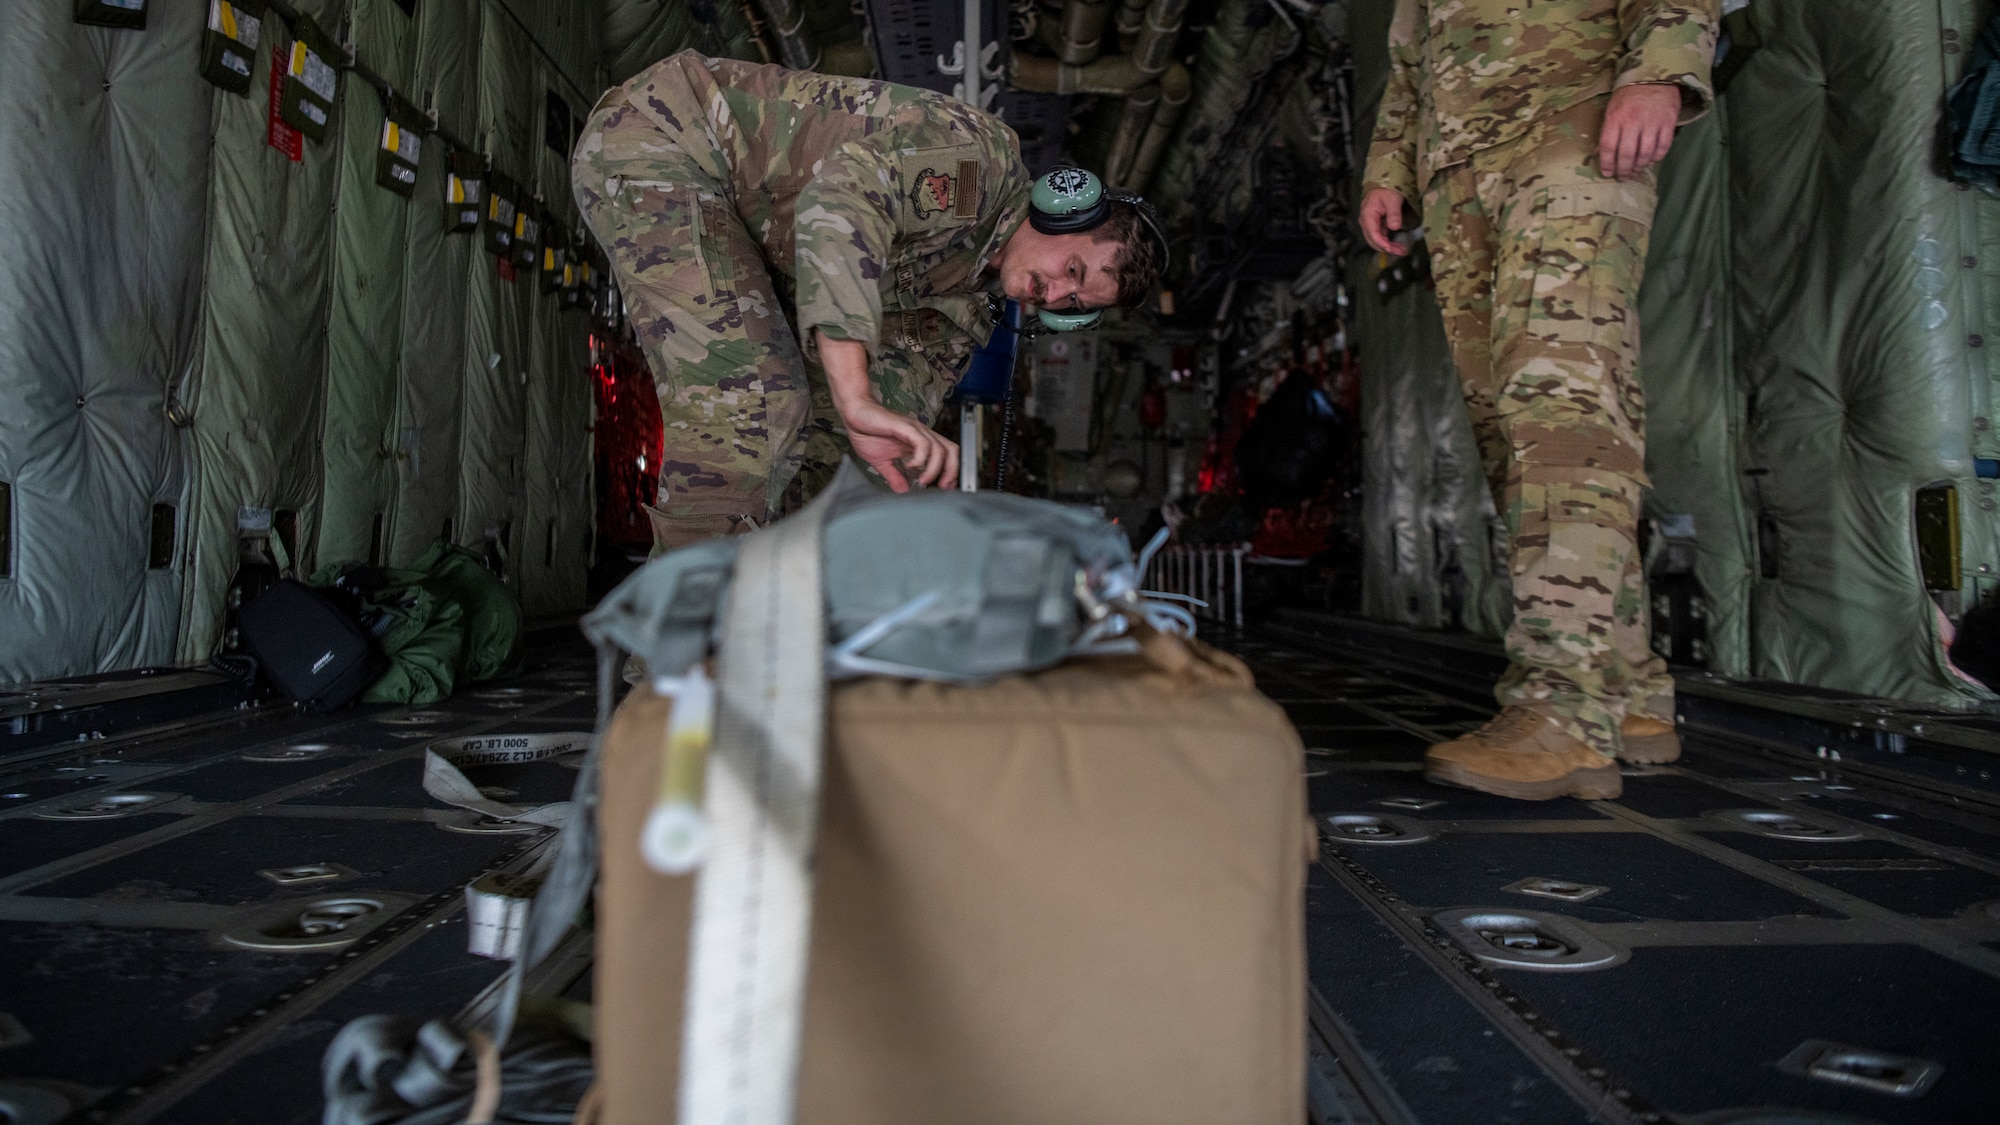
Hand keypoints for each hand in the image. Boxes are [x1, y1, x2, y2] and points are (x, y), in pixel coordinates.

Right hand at [837, 396, 959, 491]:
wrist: (855, 414)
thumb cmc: (868, 432)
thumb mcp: (882, 461)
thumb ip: (894, 476)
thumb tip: (902, 490)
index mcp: (920, 442)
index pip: (947, 455)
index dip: (951, 471)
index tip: (945, 487)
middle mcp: (922, 435)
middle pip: (951, 450)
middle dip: (951, 470)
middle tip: (943, 486)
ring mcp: (915, 430)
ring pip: (939, 448)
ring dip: (934, 468)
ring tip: (923, 480)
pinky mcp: (905, 426)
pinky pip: (922, 442)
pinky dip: (921, 458)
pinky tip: (911, 466)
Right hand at [1359, 188, 1411, 255]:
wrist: (1383, 183)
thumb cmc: (1387, 189)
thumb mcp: (1393, 200)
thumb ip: (1394, 214)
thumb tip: (1394, 228)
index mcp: (1368, 215)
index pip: (1373, 235)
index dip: (1383, 244)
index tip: (1393, 249)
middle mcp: (1365, 221)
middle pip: (1373, 240)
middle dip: (1386, 248)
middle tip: (1401, 251)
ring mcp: (1369, 223)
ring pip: (1375, 240)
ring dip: (1386, 246)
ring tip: (1400, 249)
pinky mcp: (1374, 224)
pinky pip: (1378, 236)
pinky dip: (1386, 241)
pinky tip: (1395, 244)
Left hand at [1599, 83, 1682, 179]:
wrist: (1654, 76)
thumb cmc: (1629, 95)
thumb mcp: (1612, 109)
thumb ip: (1609, 130)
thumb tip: (1602, 153)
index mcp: (1616, 118)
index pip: (1609, 147)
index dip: (1607, 163)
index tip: (1608, 173)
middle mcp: (1633, 121)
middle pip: (1627, 154)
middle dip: (1624, 169)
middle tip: (1623, 176)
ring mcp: (1652, 122)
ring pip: (1645, 153)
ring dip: (1640, 166)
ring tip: (1636, 170)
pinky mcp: (1668, 122)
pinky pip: (1663, 146)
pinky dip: (1657, 157)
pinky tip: (1652, 159)